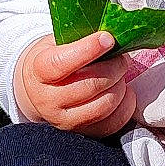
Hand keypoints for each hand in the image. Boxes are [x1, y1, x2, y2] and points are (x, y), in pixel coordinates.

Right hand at [16, 32, 135, 134]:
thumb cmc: (54, 60)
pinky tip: (124, 91)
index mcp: (39, 72)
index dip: (88, 50)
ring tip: (120, 74)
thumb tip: (111, 33)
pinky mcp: (83, 132)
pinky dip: (126, 106)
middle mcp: (48, 101)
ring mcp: (64, 121)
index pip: (61, 63)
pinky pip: (112, 123)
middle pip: (89, 86)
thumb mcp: (56, 43)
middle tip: (121, 57)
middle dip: (114, 68)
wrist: (39, 90)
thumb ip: (79, 38)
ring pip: (103, 106)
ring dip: (120, 86)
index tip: (108, 39)